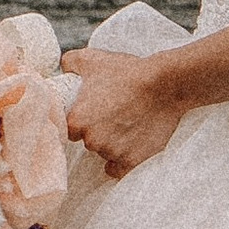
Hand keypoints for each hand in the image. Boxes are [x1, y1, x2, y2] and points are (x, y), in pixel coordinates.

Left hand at [60, 50, 180, 180]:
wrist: (165, 85)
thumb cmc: (129, 72)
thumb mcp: (93, 59)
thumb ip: (69, 63)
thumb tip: (64, 69)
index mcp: (77, 120)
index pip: (69, 128)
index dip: (80, 120)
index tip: (91, 113)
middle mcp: (91, 141)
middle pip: (87, 141)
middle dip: (97, 131)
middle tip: (113, 115)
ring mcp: (112, 152)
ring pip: (103, 153)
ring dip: (111, 143)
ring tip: (127, 124)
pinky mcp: (131, 161)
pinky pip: (116, 169)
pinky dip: (120, 161)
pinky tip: (128, 146)